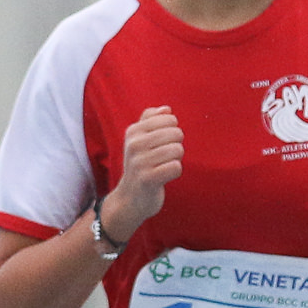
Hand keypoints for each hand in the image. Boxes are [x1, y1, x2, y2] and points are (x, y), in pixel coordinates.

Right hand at [100, 106, 183, 242]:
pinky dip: (175, 172)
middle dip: (176, 145)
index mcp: (133, 131)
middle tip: (164, 157)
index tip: (163, 143)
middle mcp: (134, 144)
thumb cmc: (139, 165)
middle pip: (176, 133)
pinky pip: (176, 167)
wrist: (130, 199)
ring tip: (163, 166)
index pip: (169, 118)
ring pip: (177, 150)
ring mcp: (139, 162)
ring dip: (176, 160)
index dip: (173, 130)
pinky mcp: (147, 179)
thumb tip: (167, 109)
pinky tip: (165, 176)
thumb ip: (150, 120)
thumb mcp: (139, 140)